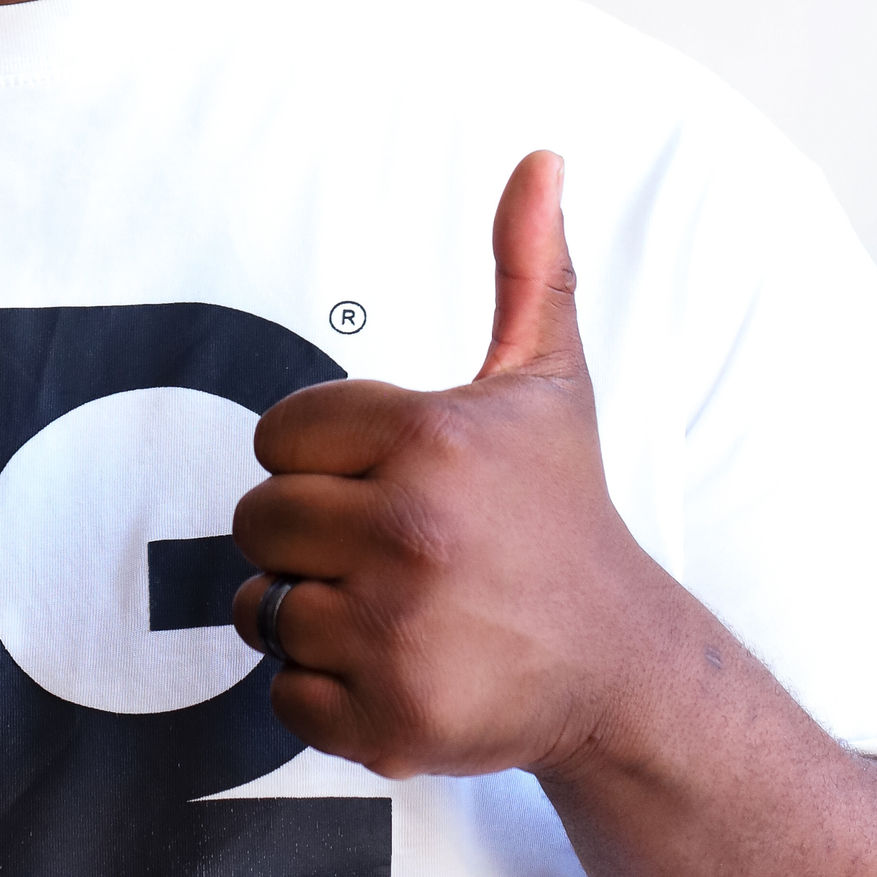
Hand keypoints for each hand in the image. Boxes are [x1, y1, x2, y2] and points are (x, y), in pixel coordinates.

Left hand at [232, 150, 653, 780]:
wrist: (619, 666)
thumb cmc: (563, 514)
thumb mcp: (548, 382)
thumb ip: (527, 266)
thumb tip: (541, 156)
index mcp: (427, 438)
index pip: (277, 437)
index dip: (323, 459)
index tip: (393, 479)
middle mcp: (409, 531)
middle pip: (257, 521)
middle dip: (309, 535)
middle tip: (393, 549)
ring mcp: (396, 632)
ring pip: (262, 606)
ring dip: (311, 612)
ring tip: (394, 607)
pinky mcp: (388, 720)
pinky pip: (282, 693)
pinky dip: (323, 691)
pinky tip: (397, 667)